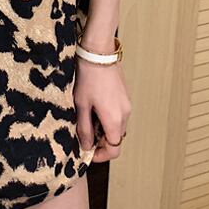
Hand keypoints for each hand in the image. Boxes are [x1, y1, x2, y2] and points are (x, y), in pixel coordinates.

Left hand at [74, 47, 131, 162]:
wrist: (99, 52)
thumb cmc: (88, 77)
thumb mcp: (81, 105)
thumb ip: (85, 128)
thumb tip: (87, 147)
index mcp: (114, 119)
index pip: (114, 149)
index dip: (101, 155)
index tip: (88, 152)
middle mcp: (125, 114)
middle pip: (116, 138)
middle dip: (101, 141)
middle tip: (85, 134)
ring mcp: (127, 104)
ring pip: (118, 126)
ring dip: (105, 128)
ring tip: (88, 117)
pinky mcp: (125, 95)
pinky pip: (119, 114)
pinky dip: (109, 117)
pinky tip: (95, 106)